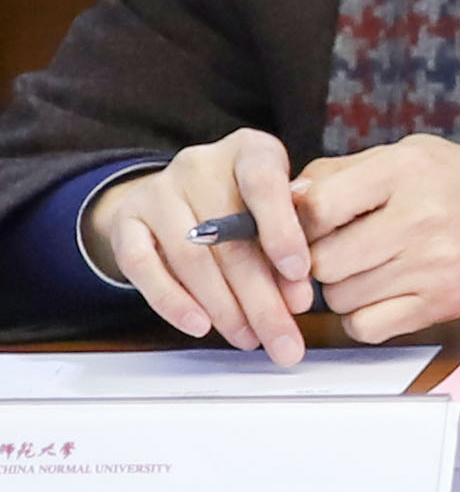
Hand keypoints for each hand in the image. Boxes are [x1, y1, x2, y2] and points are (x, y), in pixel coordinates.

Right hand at [76, 131, 318, 364]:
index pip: (264, 183)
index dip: (284, 231)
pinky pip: (143, 267)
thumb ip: (290, 241)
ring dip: (225, 308)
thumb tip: (298, 296)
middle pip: (231, 238)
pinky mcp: (125, 222)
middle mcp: (200, 164)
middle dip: (263, 298)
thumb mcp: (276, 207)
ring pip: (192, 258)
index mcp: (249, 150)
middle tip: (285, 341)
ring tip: (251, 340)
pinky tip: (199, 327)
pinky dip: (172, 301)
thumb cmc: (245, 203)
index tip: (301, 276)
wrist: (177, 195)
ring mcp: (157, 191)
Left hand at [288, 138, 459, 344]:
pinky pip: (365, 327)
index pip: (318, 206)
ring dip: (340, 287)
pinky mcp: (438, 305)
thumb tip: (285, 198)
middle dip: (316, 259)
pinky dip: (361, 316)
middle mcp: (419, 219)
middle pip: (322, 261)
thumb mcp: (410, 154)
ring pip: (339, 297)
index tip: (308, 223)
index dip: (297, 220)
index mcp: (406, 172)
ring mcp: (431, 267)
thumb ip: (345, 172)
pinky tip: (379, 294)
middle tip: (335, 249)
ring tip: (366, 267)